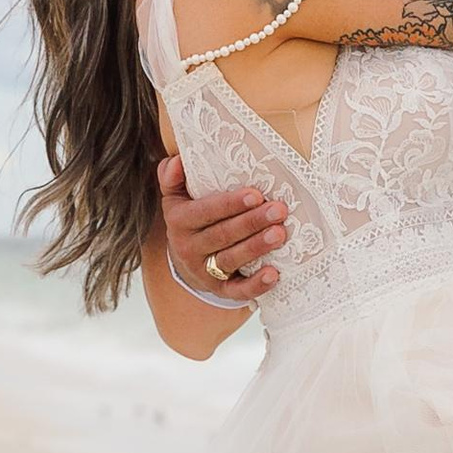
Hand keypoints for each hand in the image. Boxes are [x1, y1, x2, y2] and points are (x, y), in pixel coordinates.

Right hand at [159, 153, 287, 304]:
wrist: (186, 261)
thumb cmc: (191, 218)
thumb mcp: (176, 197)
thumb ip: (172, 177)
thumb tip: (176, 161)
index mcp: (180, 221)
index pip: (205, 211)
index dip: (229, 204)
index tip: (255, 194)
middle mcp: (188, 247)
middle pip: (222, 234)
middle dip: (252, 222)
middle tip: (279, 210)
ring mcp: (204, 271)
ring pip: (231, 259)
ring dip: (256, 247)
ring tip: (280, 234)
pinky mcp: (219, 290)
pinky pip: (237, 291)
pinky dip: (256, 285)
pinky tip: (274, 274)